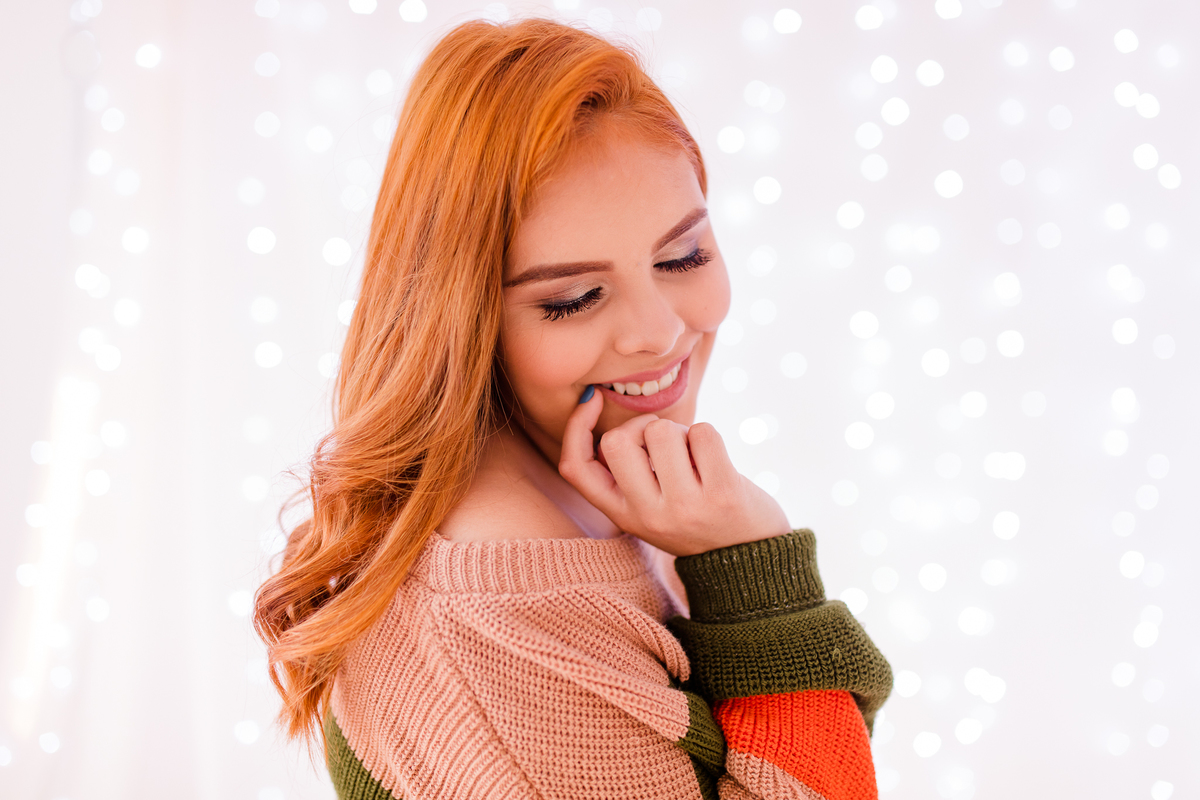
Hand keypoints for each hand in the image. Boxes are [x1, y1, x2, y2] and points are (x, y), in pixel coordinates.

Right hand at [558, 390, 790, 556]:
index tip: (593, 400)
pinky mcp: (723, 495)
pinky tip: (715, 460)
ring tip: (695, 456)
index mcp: (622, 515)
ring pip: (661, 431)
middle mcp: (648, 515)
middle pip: (616, 441)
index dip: (576, 426)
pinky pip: (703, 433)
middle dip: (642, 426)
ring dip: (681, 431)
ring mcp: (685, 507)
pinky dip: (708, 435)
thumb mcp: (648, 507)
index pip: (575, 467)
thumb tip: (600, 404)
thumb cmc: (694, 517)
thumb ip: (625, 472)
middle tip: (666, 443)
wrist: (747, 559)